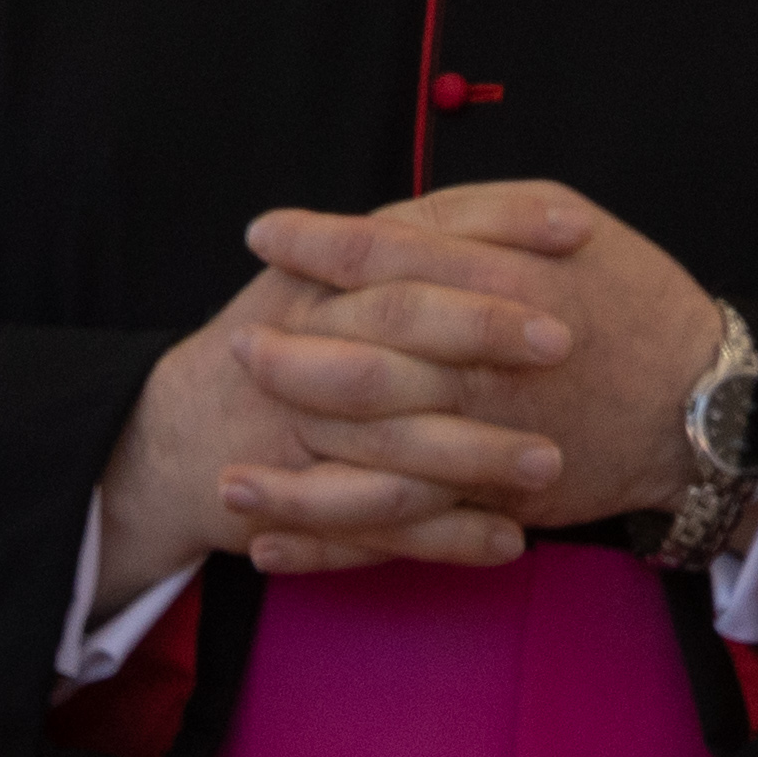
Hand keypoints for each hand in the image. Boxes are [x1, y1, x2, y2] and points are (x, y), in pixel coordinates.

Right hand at [91, 256, 566, 593]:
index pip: (412, 236)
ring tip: (552, 465)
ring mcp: (302, 432)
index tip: (578, 229)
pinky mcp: (305, 505)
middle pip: (400, 325)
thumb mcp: (326, 276)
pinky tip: (511, 542)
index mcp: (322, 282)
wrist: (179, 437)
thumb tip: (550, 214)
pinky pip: (380, 527)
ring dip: (477, 455)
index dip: (497, 225)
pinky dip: (447, 539)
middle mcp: (305, 346)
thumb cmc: (280, 340)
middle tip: (566, 343)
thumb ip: (416, 242)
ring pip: (395, 443)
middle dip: (482, 332)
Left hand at [240, 181, 733, 539]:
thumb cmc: (639, 303)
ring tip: (224, 478)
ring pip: (359, 463)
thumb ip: (486, 213)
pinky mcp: (488, 503)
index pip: (380, 256)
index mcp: (494, 284)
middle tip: (237, 349)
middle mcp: (475, 365)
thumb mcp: (574, 220)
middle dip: (286, 358)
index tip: (263, 234)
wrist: (703, 403)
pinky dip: (327, 544)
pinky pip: (392, 533)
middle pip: (354, 363)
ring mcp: (479, 442)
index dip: (315, 244)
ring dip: (285, 476)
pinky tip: (271, 542)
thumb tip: (406, 214)